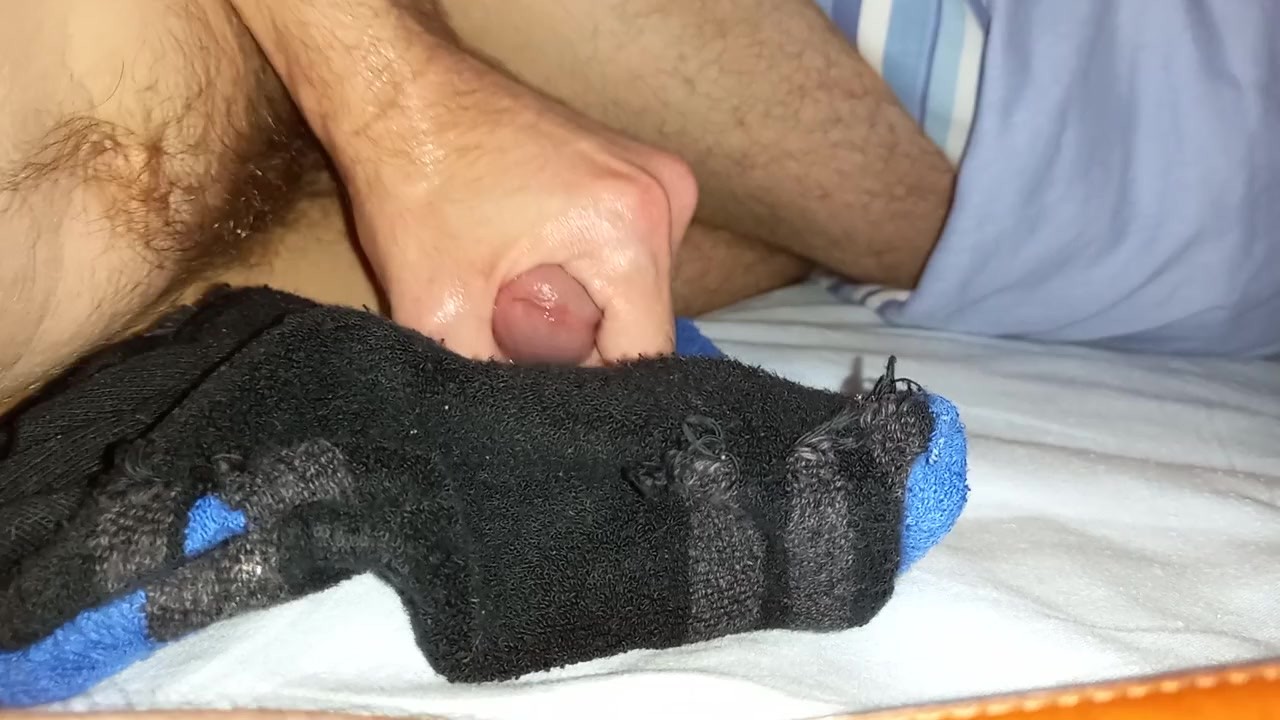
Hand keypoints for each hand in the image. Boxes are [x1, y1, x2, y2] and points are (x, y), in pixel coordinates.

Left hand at [345, 72, 697, 364]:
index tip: (541, 390)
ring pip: (636, 290)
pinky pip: (629, 252)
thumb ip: (488, 385)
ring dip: (587, 306)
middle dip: (583, 342)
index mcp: (629, 229)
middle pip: (642, 321)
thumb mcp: (437, 307)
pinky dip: (588, 269)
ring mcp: (660, 177)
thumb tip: (516, 442)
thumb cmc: (415, 180)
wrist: (402, 91)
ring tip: (519, 284)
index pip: (644, 355)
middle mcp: (665, 197)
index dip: (593, 391)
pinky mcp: (640, 168)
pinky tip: (535, 257)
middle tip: (512, 323)